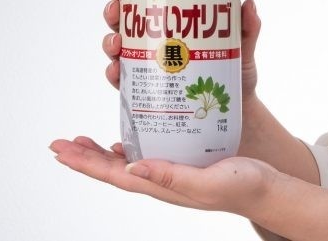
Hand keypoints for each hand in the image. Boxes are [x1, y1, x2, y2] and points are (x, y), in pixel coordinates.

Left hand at [49, 136, 276, 214]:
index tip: (62, 151)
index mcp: (163, 186)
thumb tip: (134, 168)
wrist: (266, 189)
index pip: (115, 175)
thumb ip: (171, 176)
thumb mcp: (206, 182)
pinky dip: (128, 146)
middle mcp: (161, 180)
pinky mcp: (182, 161)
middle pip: (114, 168)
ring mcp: (170, 171)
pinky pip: (147, 153)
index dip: (86, 164)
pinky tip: (123, 139)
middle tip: (61, 142)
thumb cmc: (242, 186)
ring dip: (101, 152)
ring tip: (81, 141)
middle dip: (85, 156)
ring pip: (126, 161)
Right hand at [102, 0, 260, 102]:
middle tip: (116, 10)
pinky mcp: (147, 91)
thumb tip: (247, 1)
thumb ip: (247, 26)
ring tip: (117, 44)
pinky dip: (114, 74)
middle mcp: (156, 42)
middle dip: (113, 12)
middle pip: (124, 21)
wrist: (237, 113)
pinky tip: (117, 72)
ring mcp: (148, 66)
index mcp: (174, 23)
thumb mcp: (242, 46)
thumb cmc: (236, 73)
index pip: (146, 0)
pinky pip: (123, 81)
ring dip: (110, 42)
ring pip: (118, 48)